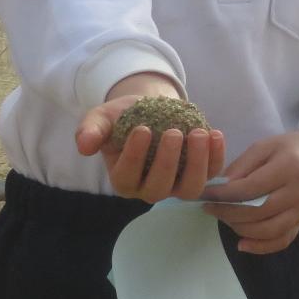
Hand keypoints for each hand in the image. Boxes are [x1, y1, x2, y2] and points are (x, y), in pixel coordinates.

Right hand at [76, 81, 224, 204]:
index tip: (142, 129)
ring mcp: (177, 185)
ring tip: (198, 134)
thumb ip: (91, 130)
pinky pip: (211, 173)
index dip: (135, 156)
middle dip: (167, 162)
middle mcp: (150, 189)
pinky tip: (215, 134)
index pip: (127, 177)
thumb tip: (83, 146)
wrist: (151, 109)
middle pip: (160, 188)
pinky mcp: (200, 173)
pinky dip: (216, 157)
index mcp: (124, 180)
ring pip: (189, 189)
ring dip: (197, 164)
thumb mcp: (102, 118)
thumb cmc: (123, 118)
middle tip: (172, 132)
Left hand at [200, 129, 298, 254]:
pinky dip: (260, 247)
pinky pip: (282, 241)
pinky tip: (242, 244)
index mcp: (289, 167)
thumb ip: (242, 166)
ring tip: (225, 219)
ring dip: (241, 229)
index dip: (224, 195)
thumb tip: (219, 188)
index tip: (206, 195)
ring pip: (269, 230)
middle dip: (228, 213)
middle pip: (258, 211)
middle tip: (211, 209)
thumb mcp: (265, 146)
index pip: (251, 188)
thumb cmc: (292, 148)